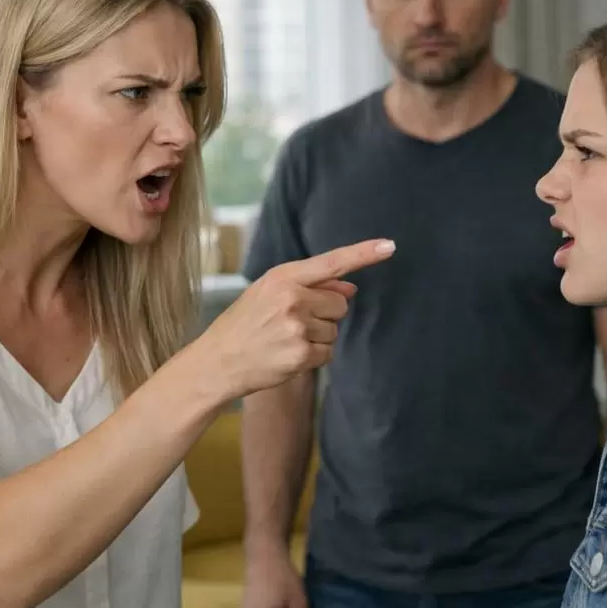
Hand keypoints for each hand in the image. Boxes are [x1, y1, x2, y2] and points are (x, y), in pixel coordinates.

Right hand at [198, 239, 394, 397]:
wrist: (217, 361)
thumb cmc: (244, 324)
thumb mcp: (268, 294)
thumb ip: (310, 287)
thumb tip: (350, 289)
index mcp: (282, 277)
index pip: (331, 262)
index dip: (363, 254)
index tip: (389, 246)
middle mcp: (292, 299)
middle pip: (340, 305)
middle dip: (325, 315)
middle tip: (292, 323)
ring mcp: (297, 328)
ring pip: (334, 331)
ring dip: (317, 338)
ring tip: (285, 340)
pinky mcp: (301, 355)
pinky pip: (327, 353)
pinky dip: (313, 357)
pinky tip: (288, 356)